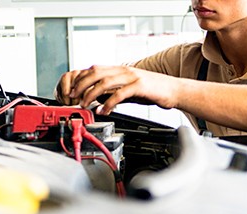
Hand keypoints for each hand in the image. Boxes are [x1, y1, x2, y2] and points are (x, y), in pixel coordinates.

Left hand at [57, 65, 177, 114]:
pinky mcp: (140, 86)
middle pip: (95, 73)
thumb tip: (100, 99)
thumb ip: (116, 91)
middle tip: (73, 98)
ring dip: (91, 94)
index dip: (80, 79)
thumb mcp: (131, 89)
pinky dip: (108, 103)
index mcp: (121, 69)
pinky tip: (103, 110)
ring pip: (104, 82)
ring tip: (85, 105)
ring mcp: (132, 77)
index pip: (94, 69)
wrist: (174, 90)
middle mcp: (125, 70)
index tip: (72, 91)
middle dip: (81, 85)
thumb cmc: (154, 91)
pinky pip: (120, 94)